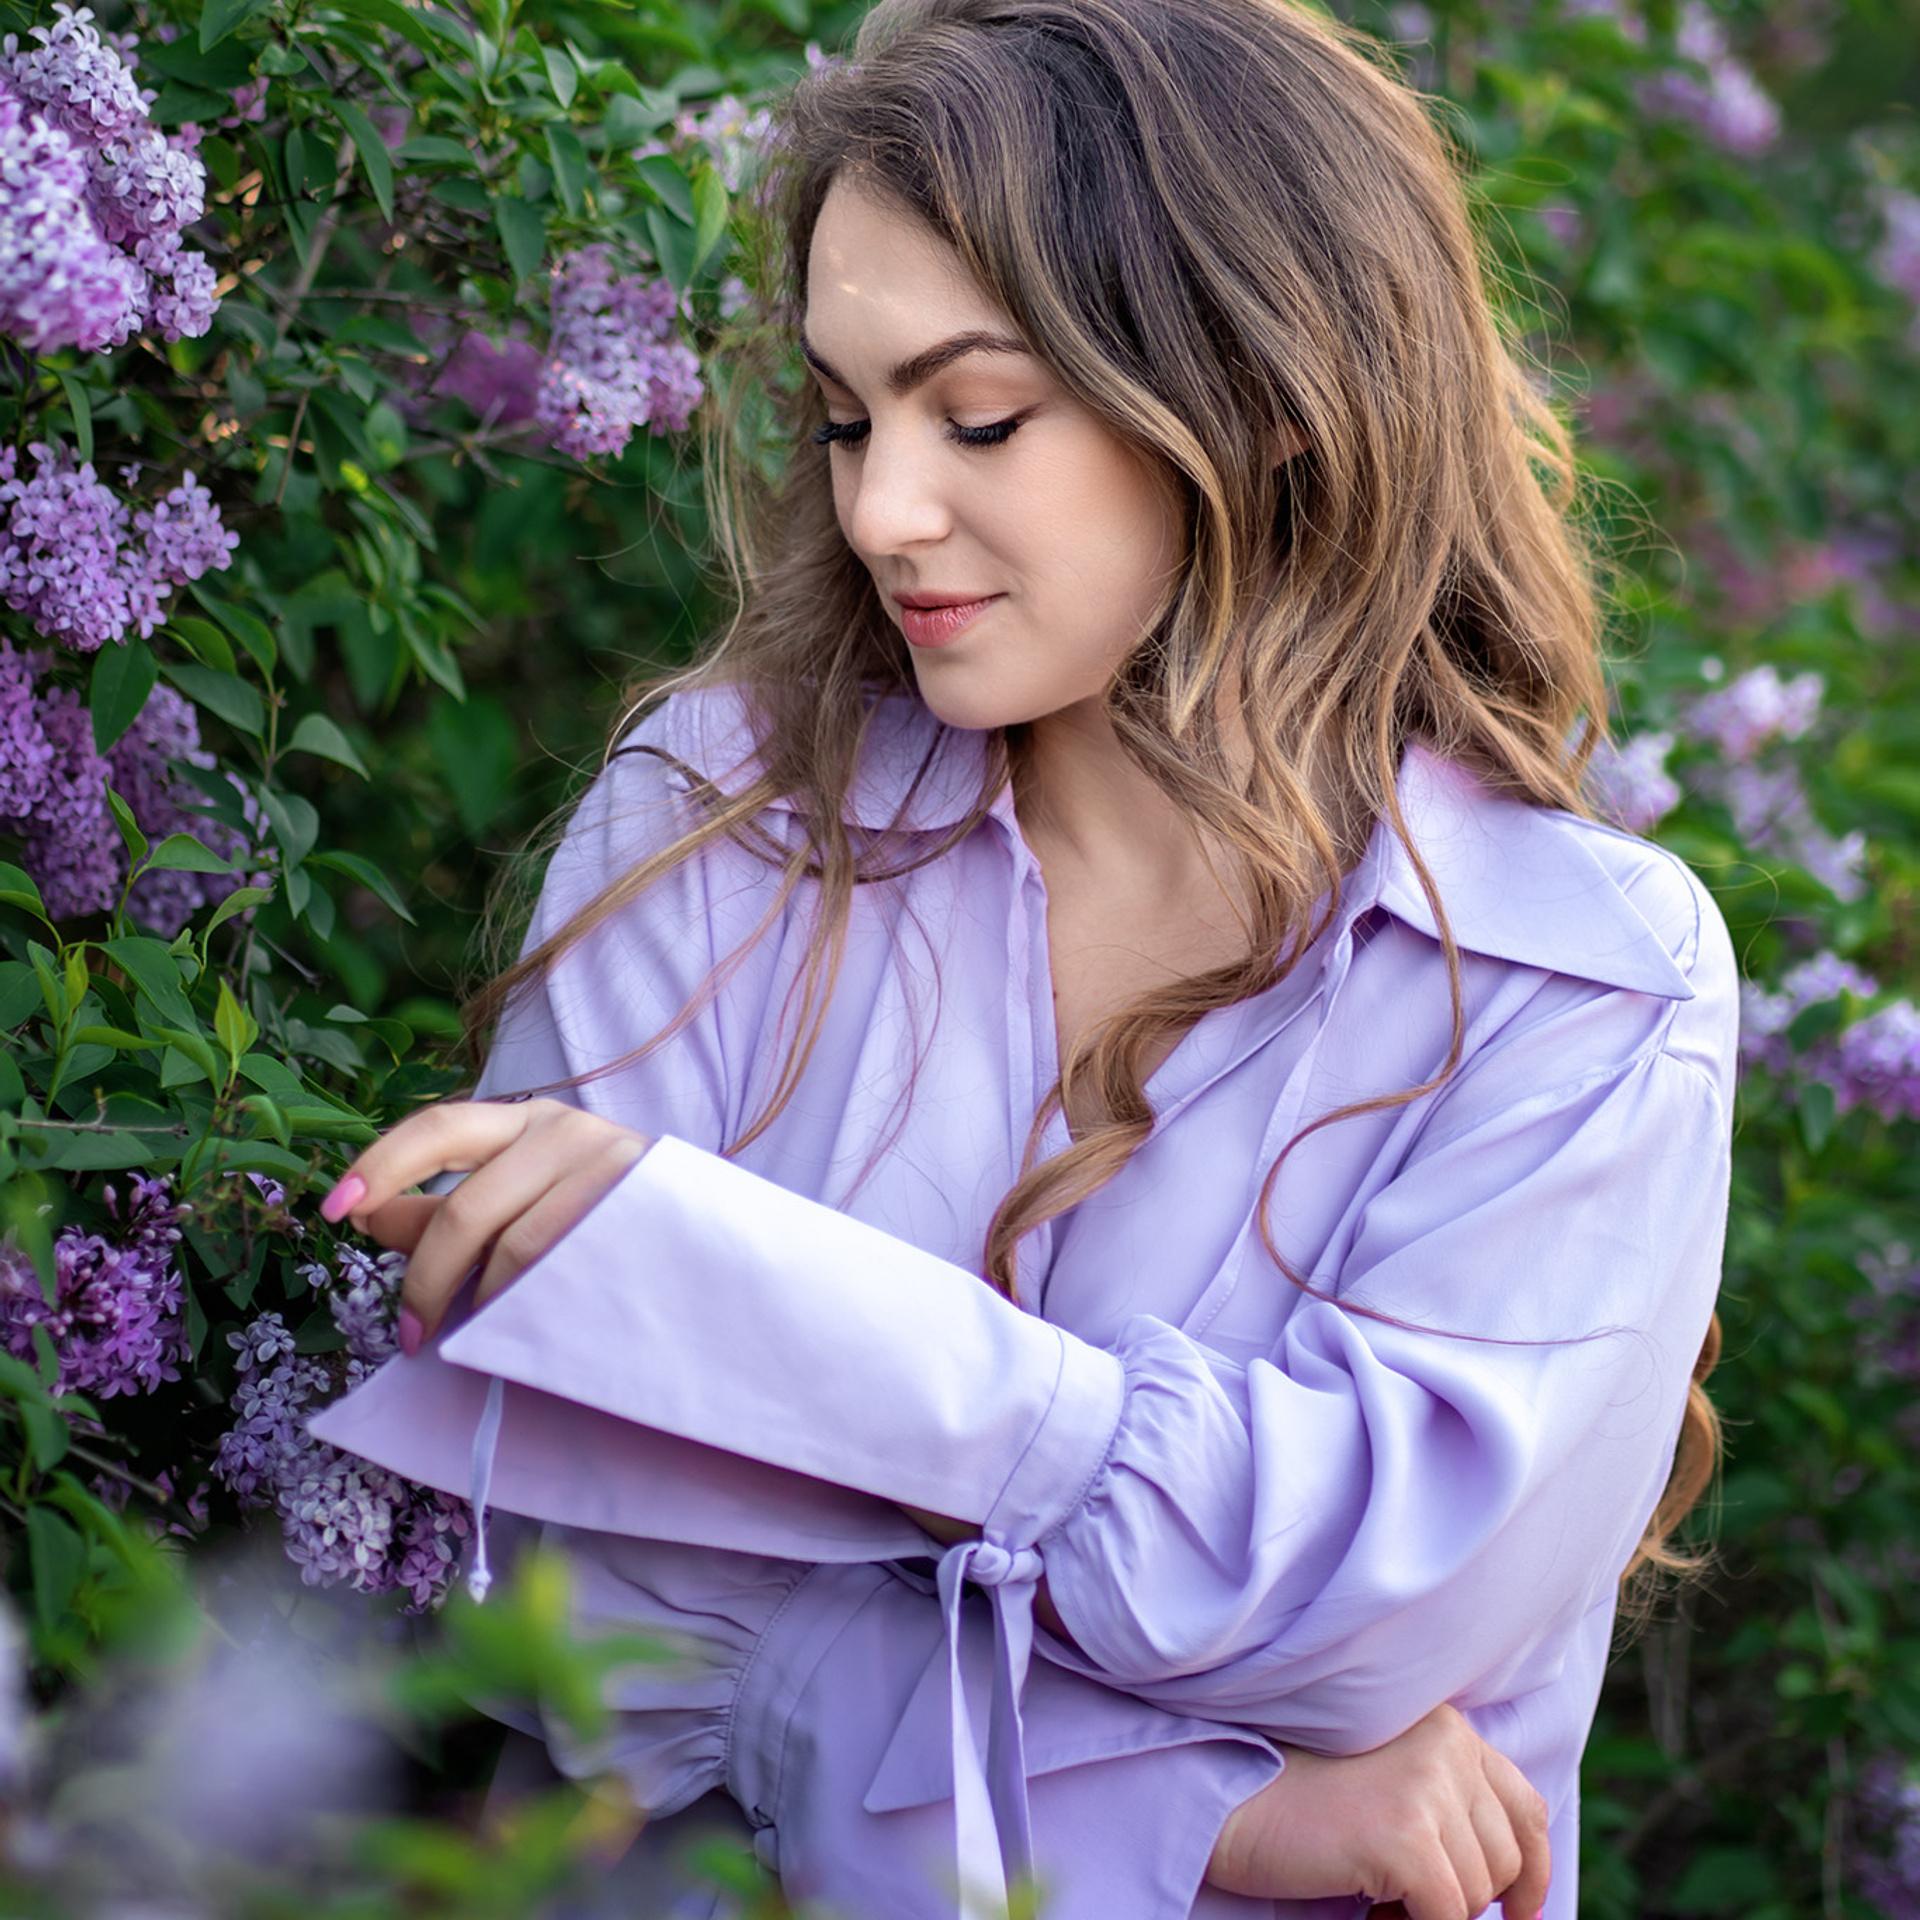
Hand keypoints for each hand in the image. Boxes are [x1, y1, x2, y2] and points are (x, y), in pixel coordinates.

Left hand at [320, 1099, 653, 1346]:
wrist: (707, 1240)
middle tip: (411, 1331)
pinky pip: (555, 1266)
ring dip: (477, 1302)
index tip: (335, 1211)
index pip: (436, 1129)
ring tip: (475, 1335)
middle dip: (425, 1276)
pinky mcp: (632, 1207)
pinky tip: (520, 1324)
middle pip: (463, 1204)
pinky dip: (522, 1304)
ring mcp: (604, 1165)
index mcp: (525, 1120)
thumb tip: (367, 1214)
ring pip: (509, 1246)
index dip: (379, 1166)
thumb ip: (443, 1210)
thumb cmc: (601, 1218)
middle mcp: (563, 1129)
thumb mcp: (519, 1201)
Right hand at [1205, 1704, 1549, 1919]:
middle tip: (1402, 1900)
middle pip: (1504, 1860)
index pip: (1525, 1808)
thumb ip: (1446, 1798)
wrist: (1227, 1793)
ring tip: (1377, 1898)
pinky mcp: (1407, 1837)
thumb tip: (1511, 1882)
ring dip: (1433, 1913)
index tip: (1518, 1914)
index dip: (1530, 1872)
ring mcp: (1428, 1788)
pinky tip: (1372, 1913)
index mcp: (1447, 1726)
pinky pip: (1448, 1918)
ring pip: (1477, 1895)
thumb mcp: (1388, 1777)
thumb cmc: (1299, 1794)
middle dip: (1465, 1898)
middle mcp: (1448, 1745)